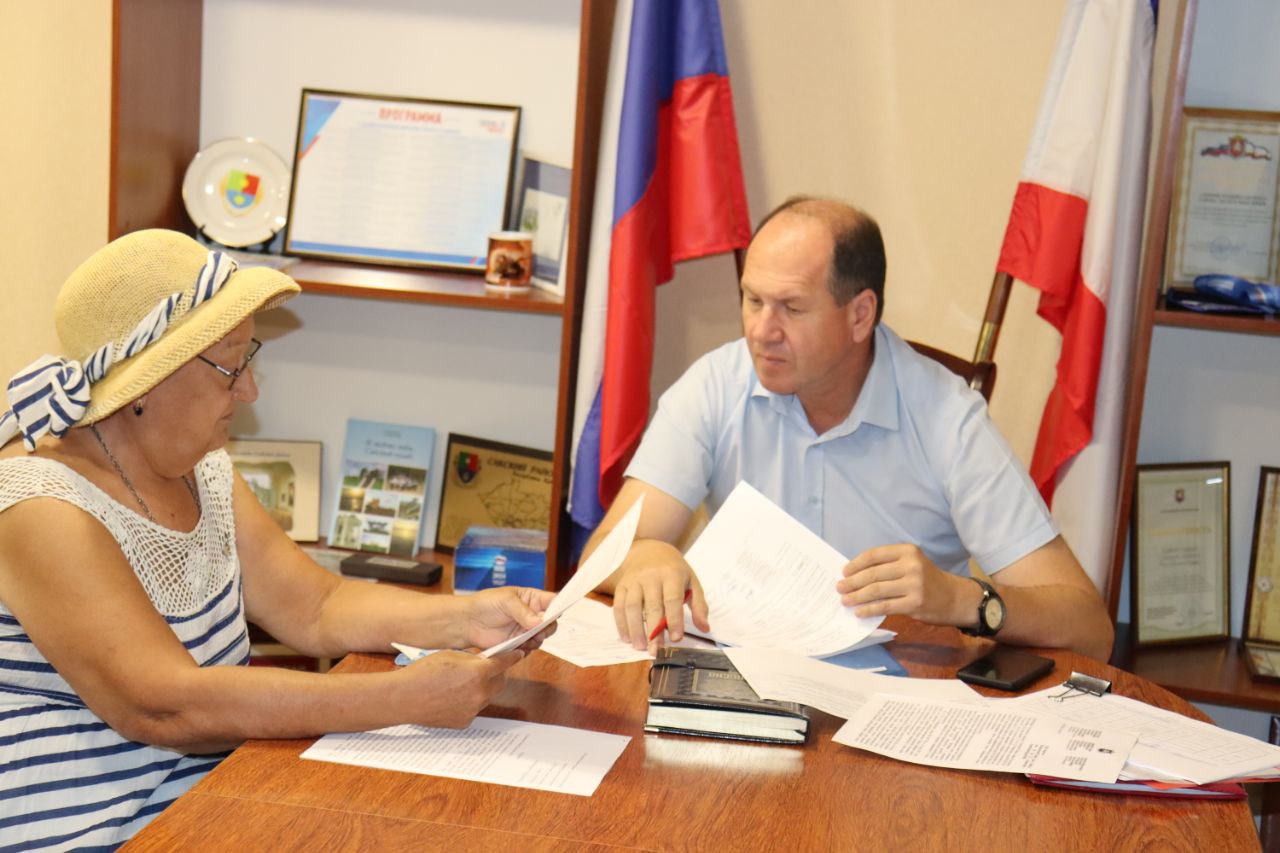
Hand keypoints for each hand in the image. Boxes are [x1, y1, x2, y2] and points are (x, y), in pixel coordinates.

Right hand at [399, 649, 525, 727]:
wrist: (404, 698)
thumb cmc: (423, 673)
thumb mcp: (450, 655)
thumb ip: (471, 659)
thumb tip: (483, 660)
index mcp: (478, 673)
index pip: (503, 663)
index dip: (512, 657)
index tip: (518, 654)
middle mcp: (479, 693)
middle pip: (500, 682)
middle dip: (498, 674)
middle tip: (489, 668)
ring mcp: (472, 710)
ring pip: (487, 696)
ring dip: (482, 688)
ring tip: (465, 683)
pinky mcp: (464, 722)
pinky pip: (473, 709)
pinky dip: (469, 702)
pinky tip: (454, 696)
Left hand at [460, 586, 555, 650]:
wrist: (467, 622)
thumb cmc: (485, 604)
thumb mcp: (506, 601)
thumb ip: (524, 611)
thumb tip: (540, 621)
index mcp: (531, 598)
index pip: (552, 601)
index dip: (559, 606)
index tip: (558, 613)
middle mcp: (532, 614)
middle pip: (551, 622)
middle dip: (548, 628)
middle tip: (538, 631)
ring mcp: (525, 629)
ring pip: (542, 637)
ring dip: (536, 640)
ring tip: (524, 639)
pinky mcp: (518, 643)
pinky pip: (530, 648)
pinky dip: (527, 649)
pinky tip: (517, 646)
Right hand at [611, 540, 709, 649]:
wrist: (650, 550)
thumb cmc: (674, 570)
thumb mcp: (692, 582)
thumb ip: (699, 605)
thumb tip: (705, 628)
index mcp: (672, 574)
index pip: (672, 599)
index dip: (674, 620)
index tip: (676, 638)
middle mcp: (651, 576)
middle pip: (652, 606)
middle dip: (653, 631)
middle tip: (656, 651)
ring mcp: (634, 580)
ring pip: (632, 607)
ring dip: (635, 629)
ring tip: (640, 647)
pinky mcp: (621, 585)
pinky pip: (618, 605)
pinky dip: (621, 623)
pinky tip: (626, 638)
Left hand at [836, 544, 968, 624]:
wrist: (954, 598)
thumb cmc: (927, 580)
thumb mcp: (911, 564)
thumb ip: (888, 566)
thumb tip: (855, 575)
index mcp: (907, 551)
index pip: (874, 555)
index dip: (856, 564)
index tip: (844, 572)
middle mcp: (911, 565)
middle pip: (873, 574)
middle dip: (852, 582)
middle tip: (839, 588)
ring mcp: (914, 585)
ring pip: (876, 590)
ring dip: (856, 596)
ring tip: (845, 600)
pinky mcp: (915, 603)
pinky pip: (885, 606)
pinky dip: (869, 609)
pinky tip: (859, 612)